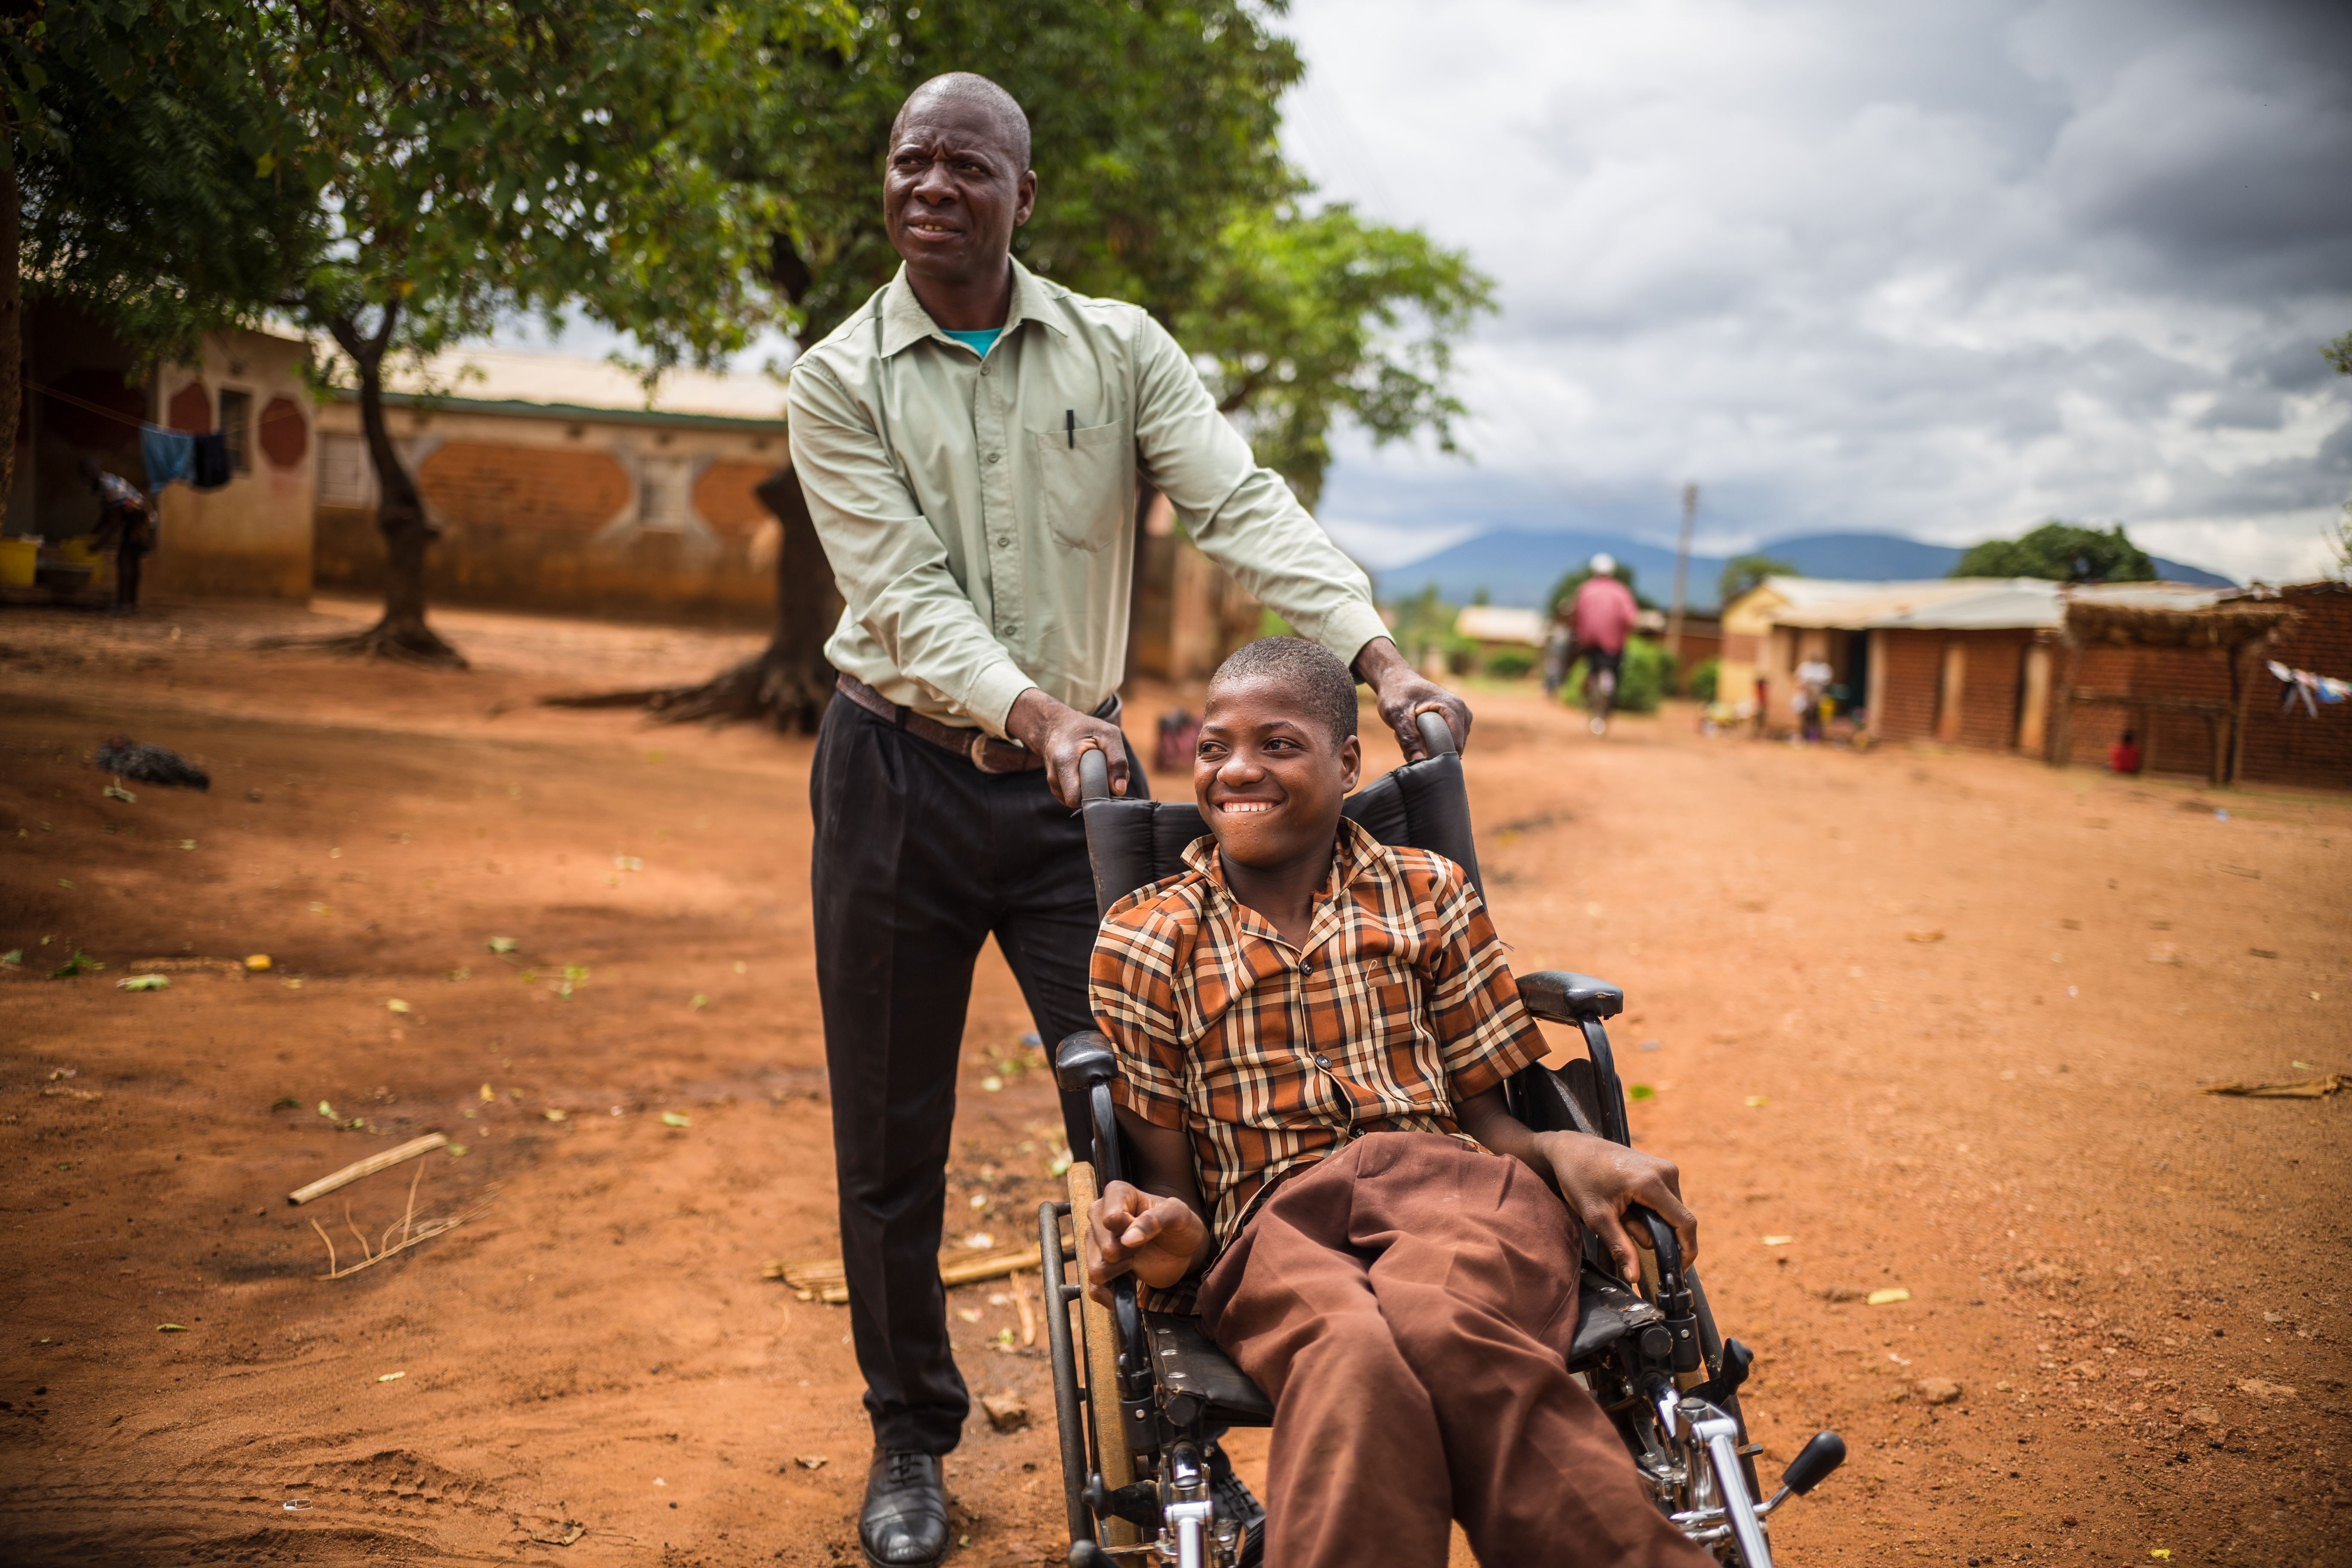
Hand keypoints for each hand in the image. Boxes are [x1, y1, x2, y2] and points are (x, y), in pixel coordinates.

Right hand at [1006, 687, 1128, 808]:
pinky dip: (1082, 791)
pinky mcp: (1056, 786)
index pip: (1074, 797)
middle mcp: (1053, 775)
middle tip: (1103, 776)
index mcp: (1064, 761)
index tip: (1106, 785)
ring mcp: (1052, 783)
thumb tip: (1119, 790)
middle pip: (1076, 802)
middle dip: (1093, 794)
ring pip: (1074, 801)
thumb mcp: (1108, 734)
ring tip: (1094, 772)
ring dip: (1088, 792)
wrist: (1057, 726)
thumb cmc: (1086, 728)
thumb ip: (1118, 760)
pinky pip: (1072, 797)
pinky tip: (1087, 776)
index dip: (1093, 797)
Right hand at [1084, 1180, 1206, 1305]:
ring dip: (1120, 1271)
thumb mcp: (1178, 1215)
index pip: (1111, 1219)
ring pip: (1095, 1268)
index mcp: (1116, 1194)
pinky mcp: (1098, 1266)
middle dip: (1129, 1253)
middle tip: (1143, 1246)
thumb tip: (1127, 1239)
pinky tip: (1130, 1286)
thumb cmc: (1179, 1224)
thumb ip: (1155, 1220)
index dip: (1131, 1230)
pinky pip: (1094, 1289)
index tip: (1146, 1228)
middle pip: (1103, 1245)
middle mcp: (1099, 1215)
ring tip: (1134, 1260)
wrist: (1180, 1247)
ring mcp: (1095, 1242)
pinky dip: (1112, 1296)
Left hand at [1351, 637, 1471, 760]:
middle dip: (1430, 750)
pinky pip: (1448, 741)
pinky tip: (1415, 733)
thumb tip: (1420, 761)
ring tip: (1410, 733)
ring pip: (1449, 746)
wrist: (1397, 680)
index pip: (1455, 744)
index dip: (1437, 755)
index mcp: (1453, 707)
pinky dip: (1431, 742)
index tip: (1414, 753)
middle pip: (1453, 747)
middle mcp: (1463, 712)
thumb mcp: (1397, 715)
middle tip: (1407, 740)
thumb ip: (1408, 739)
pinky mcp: (1456, 722)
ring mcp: (1462, 717)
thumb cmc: (1396, 694)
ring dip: (1429, 746)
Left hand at [1534, 1131, 1698, 1284]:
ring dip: (1651, 1222)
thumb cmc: (1580, 1180)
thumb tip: (1634, 1277)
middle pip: (1678, 1219)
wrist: (1570, 1150)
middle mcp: (1665, 1171)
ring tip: (1621, 1212)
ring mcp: (1664, 1167)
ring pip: (1671, 1211)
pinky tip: (1627, 1203)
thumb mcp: (1597, 1218)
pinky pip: (1665, 1199)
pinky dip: (1649, 1209)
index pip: (1685, 1223)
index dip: (1686, 1251)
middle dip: (1656, 1234)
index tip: (1678, 1270)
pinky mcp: (1660, 1167)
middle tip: (1624, 1227)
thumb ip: (1620, 1248)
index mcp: (1652, 1182)